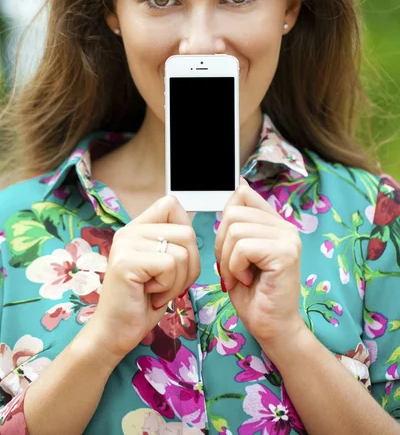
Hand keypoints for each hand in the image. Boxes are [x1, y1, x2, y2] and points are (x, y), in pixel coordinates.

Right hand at [86, 195, 200, 362]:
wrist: (115, 333)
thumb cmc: (143, 302)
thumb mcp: (163, 266)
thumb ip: (174, 243)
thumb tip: (192, 230)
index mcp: (137, 228)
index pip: (172, 204)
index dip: (185, 230)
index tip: (175, 259)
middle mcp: (129, 231)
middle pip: (186, 232)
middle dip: (189, 266)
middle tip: (168, 284)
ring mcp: (126, 244)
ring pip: (182, 252)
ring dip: (178, 281)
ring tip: (157, 291)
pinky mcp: (126, 261)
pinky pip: (170, 265)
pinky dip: (168, 287)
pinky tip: (150, 295)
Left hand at [214, 176, 305, 349]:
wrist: (271, 328)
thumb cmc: (253, 294)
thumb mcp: (238, 252)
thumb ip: (239, 221)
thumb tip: (239, 183)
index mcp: (275, 222)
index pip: (242, 194)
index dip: (226, 219)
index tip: (231, 247)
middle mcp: (285, 226)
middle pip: (232, 213)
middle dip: (222, 245)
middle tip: (234, 269)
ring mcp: (288, 238)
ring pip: (234, 230)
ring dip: (228, 260)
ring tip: (241, 277)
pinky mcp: (286, 253)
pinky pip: (242, 248)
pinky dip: (235, 268)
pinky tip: (249, 281)